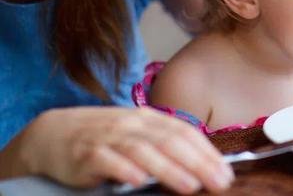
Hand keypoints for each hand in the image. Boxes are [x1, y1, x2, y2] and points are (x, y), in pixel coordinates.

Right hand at [6, 106, 232, 193]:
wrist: (53, 133)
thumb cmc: (105, 137)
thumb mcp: (137, 134)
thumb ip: (164, 145)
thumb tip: (200, 165)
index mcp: (149, 118)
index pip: (184, 132)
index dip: (207, 152)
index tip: (226, 172)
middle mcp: (132, 124)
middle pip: (170, 141)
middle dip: (198, 162)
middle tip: (218, 182)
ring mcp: (109, 137)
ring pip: (143, 151)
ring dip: (169, 169)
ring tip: (190, 186)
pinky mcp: (85, 154)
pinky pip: (107, 160)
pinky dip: (124, 169)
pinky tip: (139, 181)